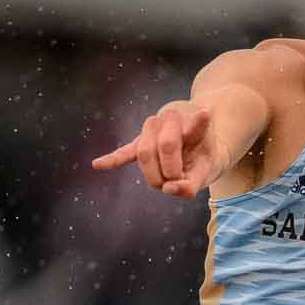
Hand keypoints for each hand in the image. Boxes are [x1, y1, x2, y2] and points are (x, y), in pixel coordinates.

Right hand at [91, 105, 226, 198]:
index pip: (196, 125)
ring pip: (145, 153)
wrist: (196, 137)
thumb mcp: (208, 170)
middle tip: (178, 181)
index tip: (205, 114)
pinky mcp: (140, 141)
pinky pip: (125, 152)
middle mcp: (171, 119)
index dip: (199, 122)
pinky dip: (112, 160)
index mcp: (194, 123)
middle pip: (165, 146)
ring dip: (153, 175)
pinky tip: (97, 165)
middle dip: (171, 172)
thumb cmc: (202, 156)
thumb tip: (167, 190)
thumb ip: (193, 184)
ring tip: (164, 181)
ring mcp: (152, 128)